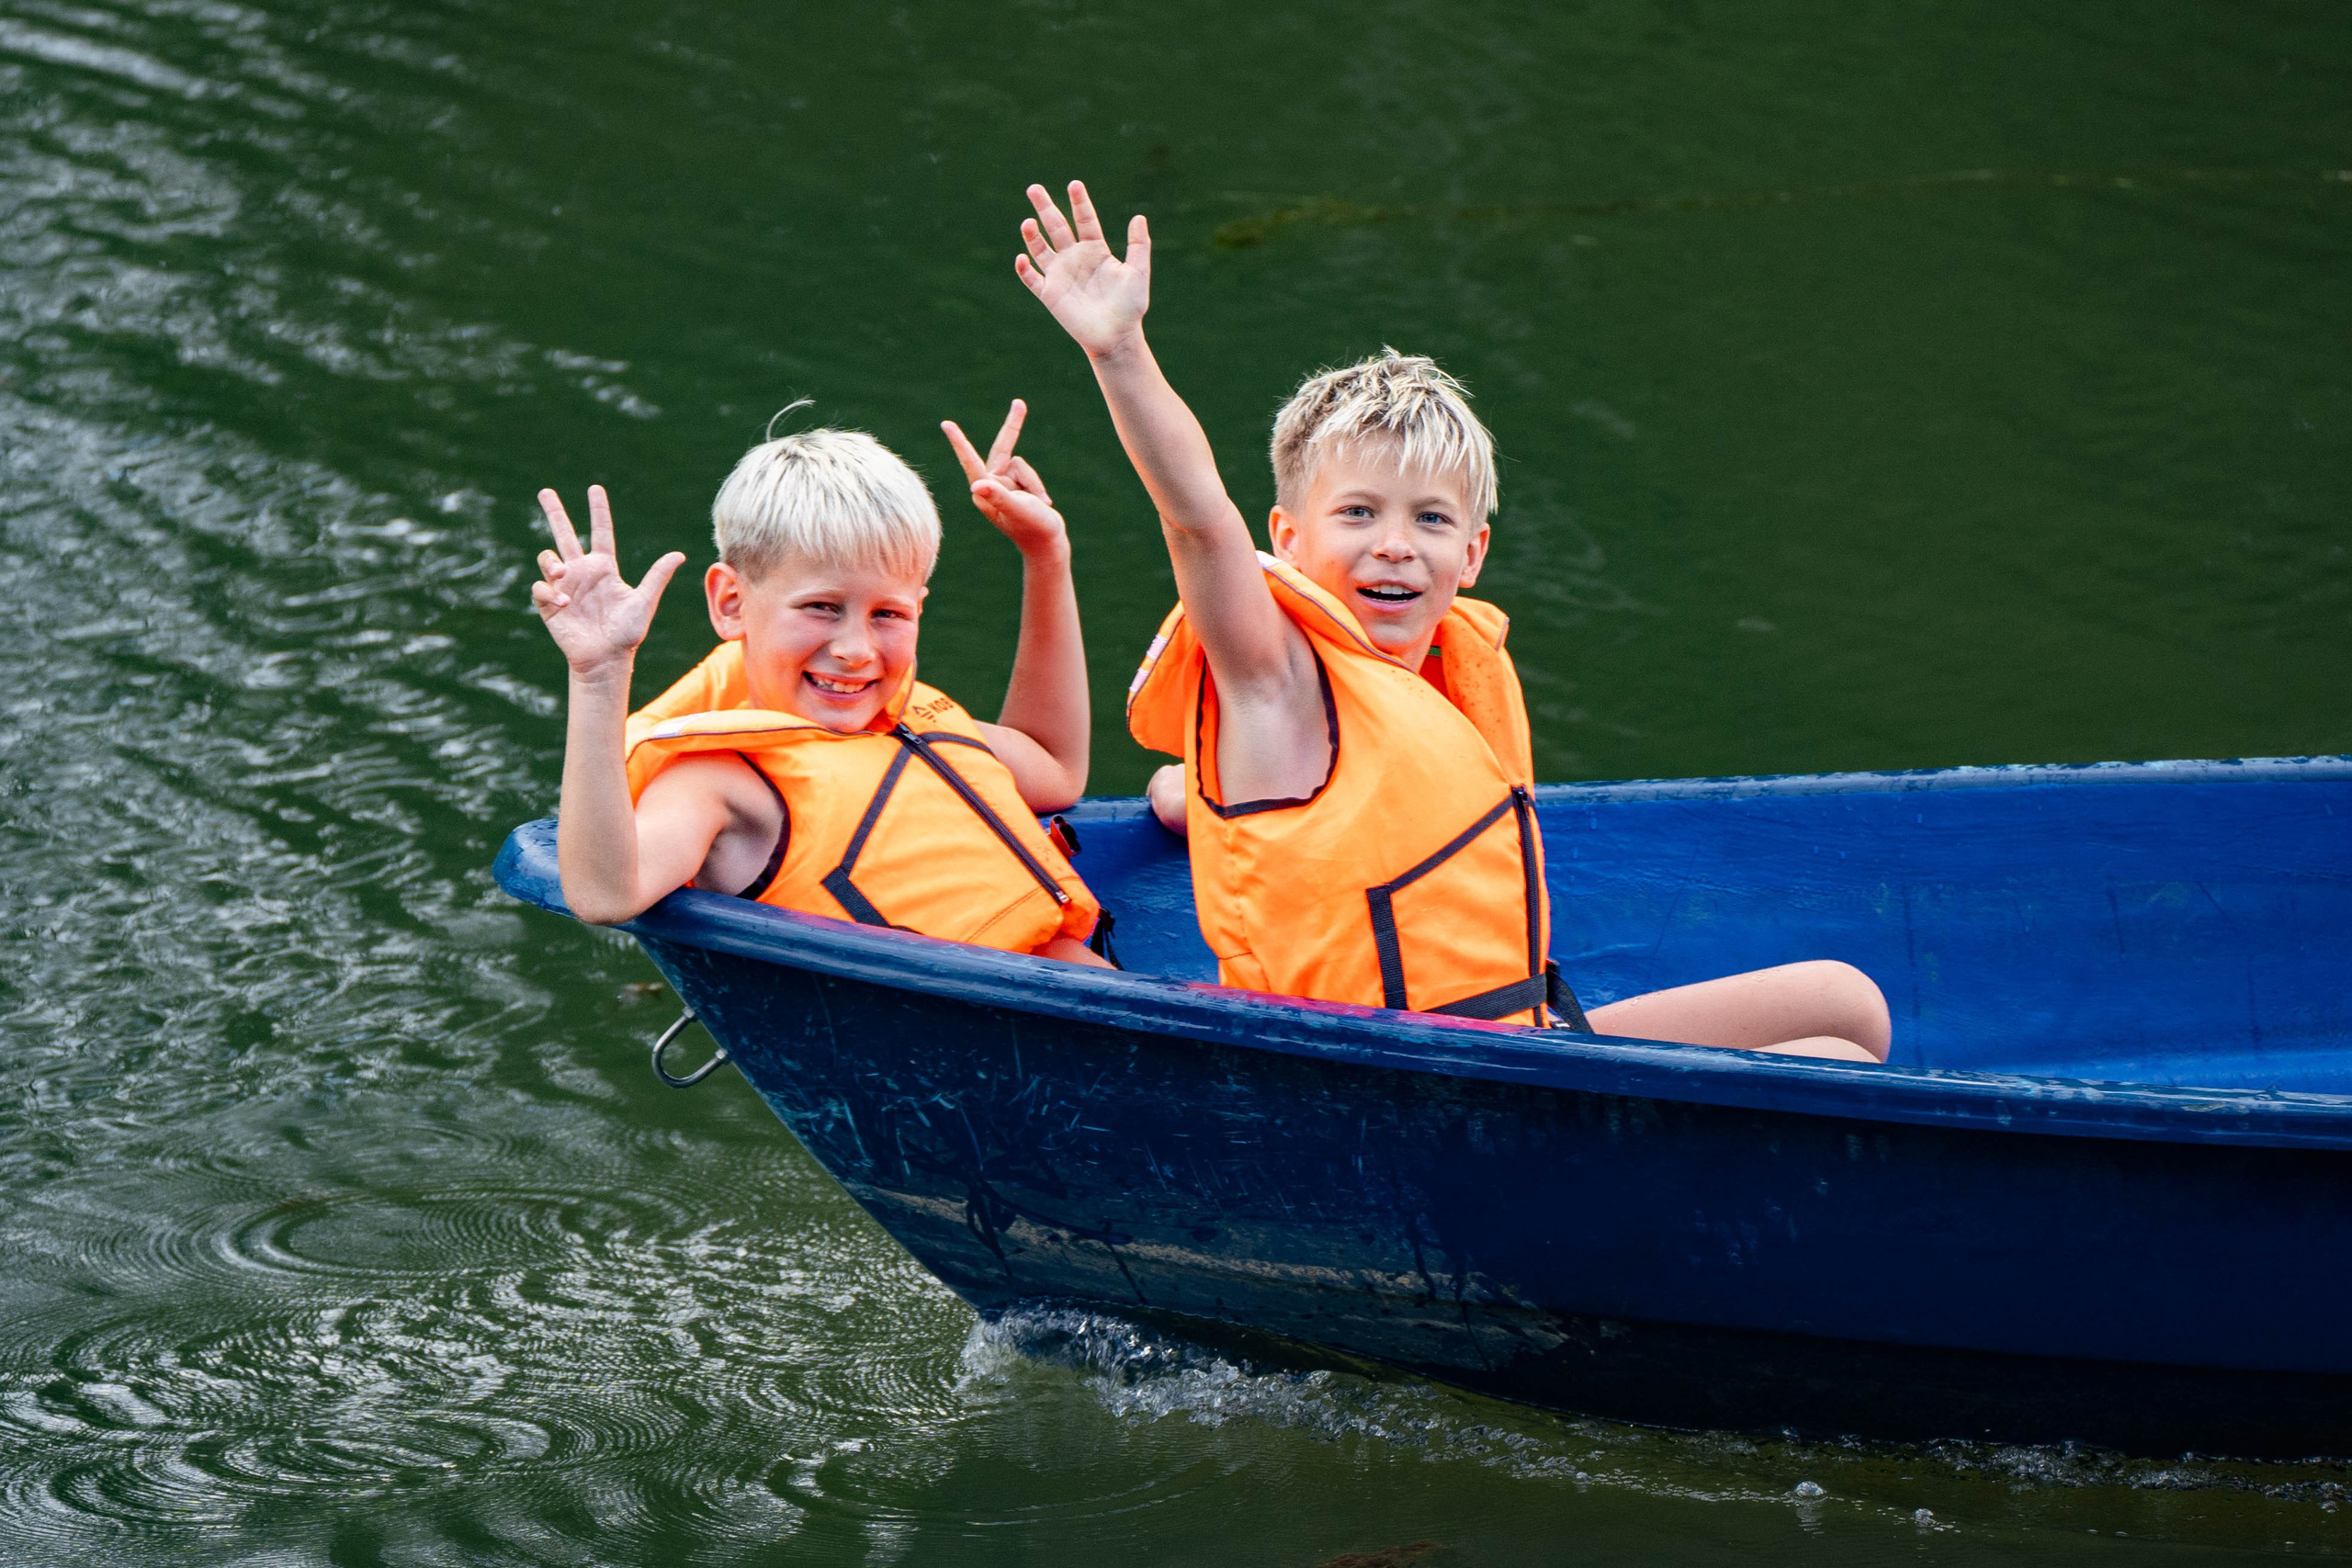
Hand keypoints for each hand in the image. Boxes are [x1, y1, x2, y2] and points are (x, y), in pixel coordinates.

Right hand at [531, 484, 685, 679]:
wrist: (607, 658)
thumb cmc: (627, 633)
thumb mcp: (645, 601)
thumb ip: (657, 576)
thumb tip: (679, 554)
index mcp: (604, 568)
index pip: (601, 532)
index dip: (598, 511)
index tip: (595, 489)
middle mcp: (582, 571)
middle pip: (565, 534)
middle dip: (555, 512)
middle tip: (545, 491)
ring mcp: (564, 586)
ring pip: (547, 558)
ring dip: (551, 562)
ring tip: (561, 573)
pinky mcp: (549, 603)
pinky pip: (541, 587)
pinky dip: (549, 591)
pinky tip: (565, 602)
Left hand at [942, 399, 1067, 557]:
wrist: (1047, 544)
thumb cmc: (1033, 528)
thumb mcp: (1018, 509)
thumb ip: (999, 496)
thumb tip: (977, 486)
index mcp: (983, 491)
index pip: (970, 461)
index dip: (959, 442)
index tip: (946, 424)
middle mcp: (989, 486)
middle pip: (1002, 450)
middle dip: (1013, 427)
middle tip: (1019, 403)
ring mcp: (1001, 486)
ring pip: (1021, 465)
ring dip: (1034, 483)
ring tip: (1039, 504)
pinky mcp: (1013, 488)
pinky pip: (1028, 474)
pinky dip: (1038, 487)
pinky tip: (1042, 504)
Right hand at [1016, 180, 1149, 358]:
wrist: (1117, 337)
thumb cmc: (1130, 306)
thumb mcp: (1138, 273)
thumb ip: (1139, 245)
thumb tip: (1139, 216)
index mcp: (1095, 250)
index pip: (1085, 220)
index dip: (1079, 202)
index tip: (1074, 184)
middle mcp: (1075, 258)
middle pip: (1056, 227)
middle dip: (1045, 207)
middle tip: (1034, 188)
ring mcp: (1061, 275)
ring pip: (1040, 249)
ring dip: (1032, 236)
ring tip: (1028, 222)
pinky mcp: (1050, 294)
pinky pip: (1032, 279)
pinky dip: (1024, 269)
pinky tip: (1021, 258)